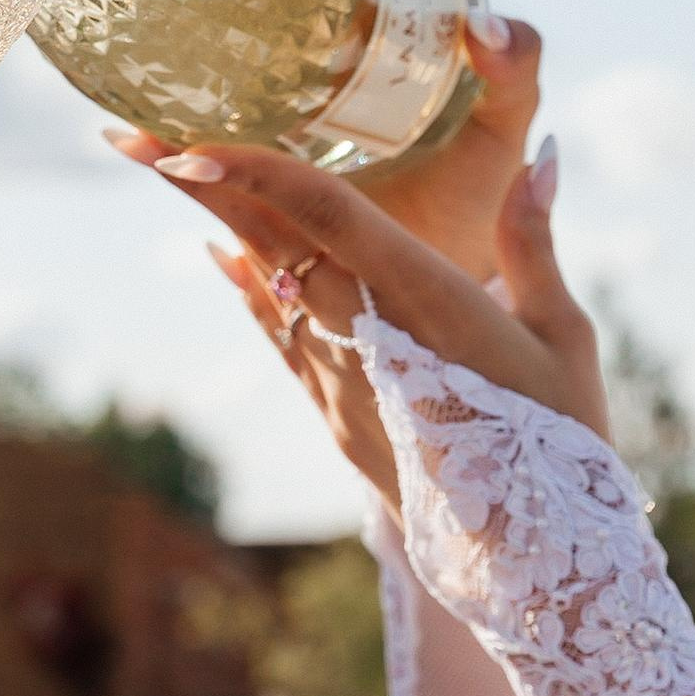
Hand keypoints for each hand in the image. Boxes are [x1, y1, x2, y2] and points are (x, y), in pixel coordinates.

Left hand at [109, 26, 601, 507]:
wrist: (528, 560)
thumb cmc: (563, 440)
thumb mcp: (561, 334)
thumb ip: (533, 240)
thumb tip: (541, 155)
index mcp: (421, 298)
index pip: (319, 214)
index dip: (249, 173)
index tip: (181, 146)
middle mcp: (361, 333)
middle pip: (266, 238)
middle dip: (197, 183)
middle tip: (131, 135)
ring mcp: (337, 378)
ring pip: (263, 283)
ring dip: (218, 224)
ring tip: (168, 168)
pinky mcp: (333, 413)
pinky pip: (278, 334)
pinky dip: (248, 288)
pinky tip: (225, 256)